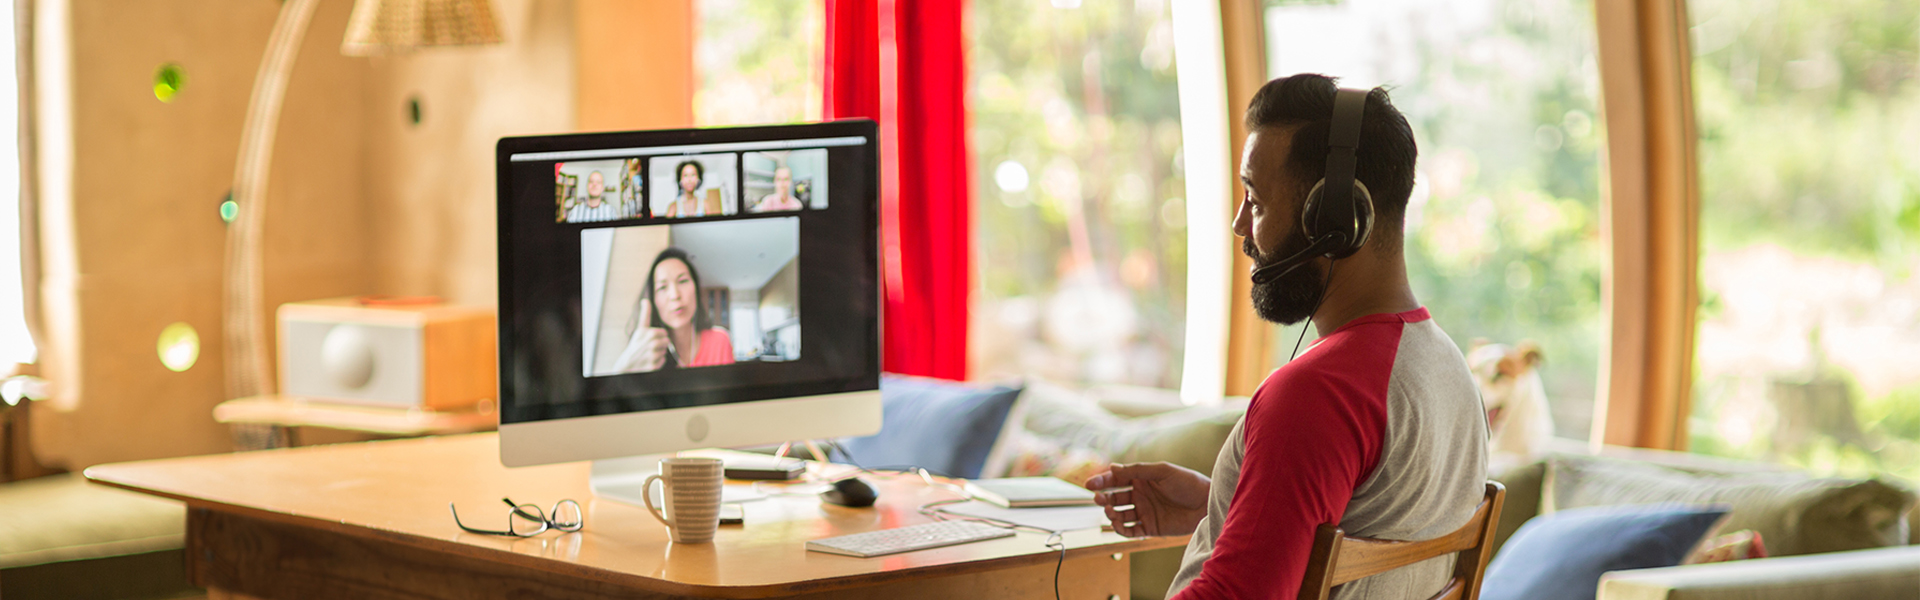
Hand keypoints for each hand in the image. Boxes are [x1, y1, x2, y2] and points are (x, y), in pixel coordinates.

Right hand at [613, 299, 669, 371]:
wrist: (627, 364)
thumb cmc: (636, 345)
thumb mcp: (640, 329)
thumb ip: (645, 314)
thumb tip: (645, 300)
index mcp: (647, 332)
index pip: (663, 332)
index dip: (659, 335)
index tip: (651, 338)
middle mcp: (649, 343)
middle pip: (667, 341)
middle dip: (661, 344)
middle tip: (650, 347)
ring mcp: (651, 354)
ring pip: (665, 350)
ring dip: (659, 352)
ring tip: (649, 353)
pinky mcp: (653, 365)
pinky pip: (663, 360)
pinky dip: (658, 361)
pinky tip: (650, 360)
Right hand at [1085, 462, 1210, 537]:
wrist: (1207, 504)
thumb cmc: (1188, 483)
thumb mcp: (1162, 471)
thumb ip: (1137, 470)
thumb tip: (1112, 468)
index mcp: (1141, 478)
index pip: (1116, 480)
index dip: (1101, 481)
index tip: (1089, 484)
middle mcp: (1140, 495)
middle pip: (1114, 497)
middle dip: (1104, 498)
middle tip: (1099, 499)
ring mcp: (1144, 512)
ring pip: (1120, 515)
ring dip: (1111, 514)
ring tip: (1110, 511)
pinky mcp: (1150, 528)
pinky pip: (1130, 531)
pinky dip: (1121, 530)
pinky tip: (1118, 525)